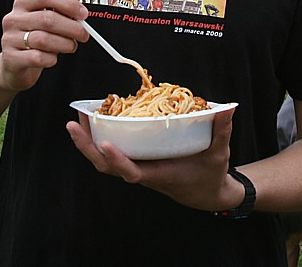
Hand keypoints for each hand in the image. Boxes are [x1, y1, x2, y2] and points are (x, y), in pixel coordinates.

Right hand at [0, 0, 87, 92]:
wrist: (13, 64)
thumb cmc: (32, 38)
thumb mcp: (47, 19)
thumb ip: (61, 5)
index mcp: (23, 3)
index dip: (68, 3)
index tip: (83, 14)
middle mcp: (14, 19)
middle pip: (47, 19)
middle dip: (72, 28)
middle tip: (83, 34)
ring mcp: (10, 38)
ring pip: (43, 39)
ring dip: (64, 44)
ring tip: (71, 46)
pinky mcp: (11, 58)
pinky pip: (37, 58)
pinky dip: (51, 59)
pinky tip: (53, 58)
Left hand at [66, 106, 238, 210]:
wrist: (207, 194)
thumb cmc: (210, 175)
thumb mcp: (219, 154)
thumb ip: (222, 131)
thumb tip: (228, 108)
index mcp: (157, 174)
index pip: (131, 171)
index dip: (117, 160)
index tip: (105, 143)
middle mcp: (142, 171)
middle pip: (106, 166)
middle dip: (87, 147)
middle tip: (73, 124)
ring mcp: (137, 167)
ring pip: (104, 161)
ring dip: (88, 142)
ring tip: (78, 118)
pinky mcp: (137, 162)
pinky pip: (112, 153)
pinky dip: (100, 139)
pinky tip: (96, 121)